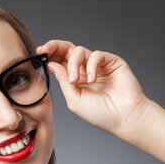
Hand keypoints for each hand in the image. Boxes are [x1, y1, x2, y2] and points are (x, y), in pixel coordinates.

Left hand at [36, 40, 150, 135]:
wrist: (124, 117)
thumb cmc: (101, 114)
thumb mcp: (74, 100)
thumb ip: (63, 81)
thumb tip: (52, 64)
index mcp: (75, 80)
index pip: (60, 61)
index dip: (50, 55)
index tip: (40, 53)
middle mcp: (86, 70)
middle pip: (68, 50)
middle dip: (55, 46)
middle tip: (46, 49)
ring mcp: (99, 65)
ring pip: (80, 51)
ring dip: (73, 63)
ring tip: (76, 81)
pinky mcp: (112, 61)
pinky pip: (96, 55)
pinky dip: (91, 65)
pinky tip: (93, 79)